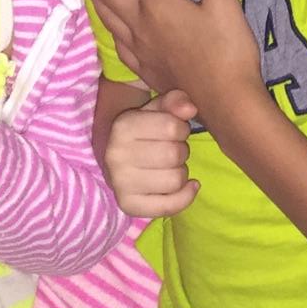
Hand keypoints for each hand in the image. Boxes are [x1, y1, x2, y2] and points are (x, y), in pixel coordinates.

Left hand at [74, 0, 269, 136]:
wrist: (226, 103)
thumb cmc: (230, 50)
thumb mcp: (224, 0)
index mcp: (157, 2)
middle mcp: (139, 23)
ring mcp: (137, 48)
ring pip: (103, 14)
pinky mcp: (142, 67)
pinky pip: (114, 39)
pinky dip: (105, 21)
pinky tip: (108, 22)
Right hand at [105, 90, 199, 217]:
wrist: (117, 158)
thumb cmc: (144, 131)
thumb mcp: (157, 110)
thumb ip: (175, 101)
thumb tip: (190, 108)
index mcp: (122, 127)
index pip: (172, 127)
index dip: (181, 128)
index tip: (174, 131)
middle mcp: (116, 156)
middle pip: (175, 155)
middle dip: (181, 151)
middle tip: (172, 150)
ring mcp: (120, 183)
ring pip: (175, 180)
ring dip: (181, 172)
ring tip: (170, 166)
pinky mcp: (128, 205)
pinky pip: (170, 206)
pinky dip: (185, 196)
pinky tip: (186, 186)